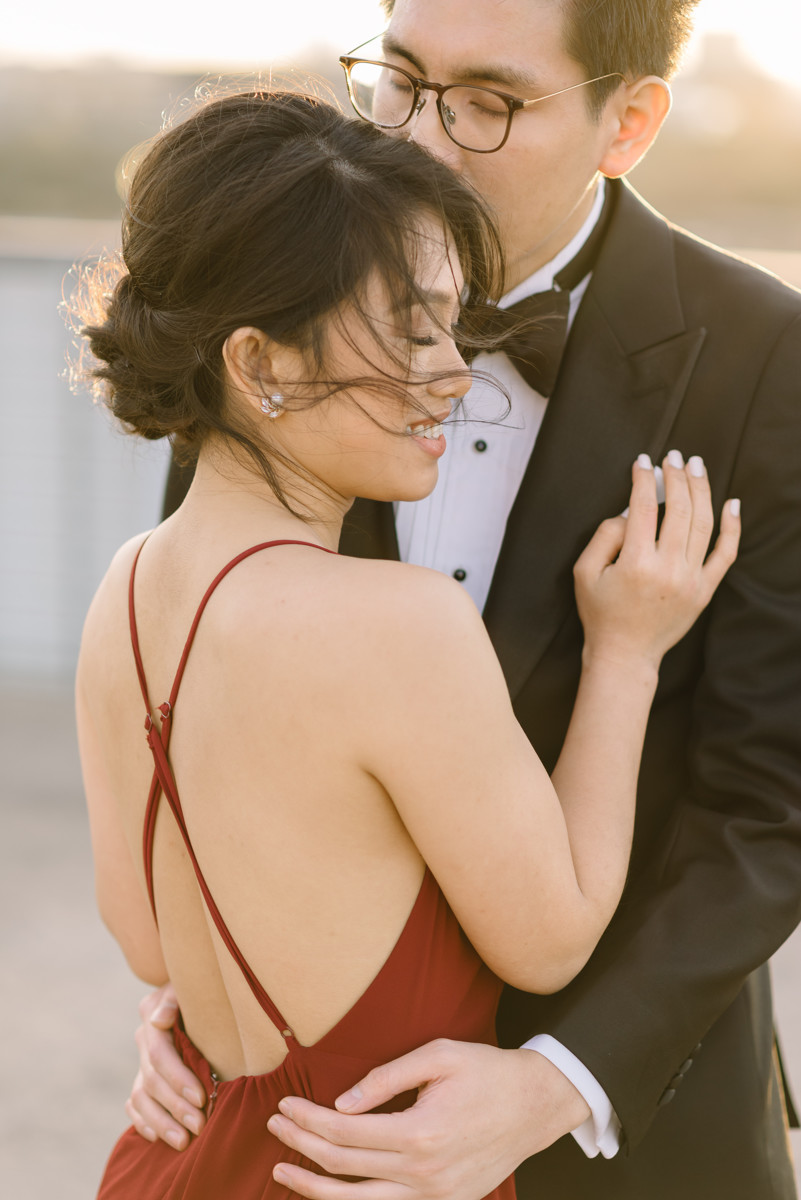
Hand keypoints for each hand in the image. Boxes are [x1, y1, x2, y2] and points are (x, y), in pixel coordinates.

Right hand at [126, 983, 205, 1148]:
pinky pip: (133, 1104)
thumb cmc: (201, 982)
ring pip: (140, 1098)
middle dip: (175, 1107)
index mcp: (152, 1016)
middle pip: (151, 1082)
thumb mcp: (190, 983)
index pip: (159, 1055)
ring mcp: (140, 1059)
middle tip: (199, 1126)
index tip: (201, 1097)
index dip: (178, 1078)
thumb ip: (176, 999)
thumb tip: (160, 1020)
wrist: (196, 982)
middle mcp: (143, 1039)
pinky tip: (157, 1137)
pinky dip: (143, 1121)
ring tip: (182, 1142)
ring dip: (160, 1123)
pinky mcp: (142, 1075)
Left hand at [266, 1039, 590, 1198]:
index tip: (284, 1106)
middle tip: (274, 1128)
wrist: (538, 1104)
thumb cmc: (488, 1072)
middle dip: (302, 1147)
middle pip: (344, 1168)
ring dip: (316, 1189)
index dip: (308, 1120)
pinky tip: (330, 1189)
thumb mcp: (438, 1057)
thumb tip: (341, 1102)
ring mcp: (435, 1196)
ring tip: (283, 1173)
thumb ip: (386, 1077)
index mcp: (419, 1134)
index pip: (345, 1132)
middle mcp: (423, 1174)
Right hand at [574, 451, 739, 668]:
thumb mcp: (584, 572)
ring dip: (701, 490)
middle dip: (676, 476)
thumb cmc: (601, 613)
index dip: (643, 479)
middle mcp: (668, 569)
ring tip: (696, 467)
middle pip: (679, 509)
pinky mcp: (704, 590)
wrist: (624, 654)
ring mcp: (690, 580)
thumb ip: (604, 536)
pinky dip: (732, 527)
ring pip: (703, 524)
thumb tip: (630, 511)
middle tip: (673, 457)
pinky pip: (725, 554)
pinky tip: (732, 503)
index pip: (645, 507)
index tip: (642, 462)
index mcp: (636, 563)